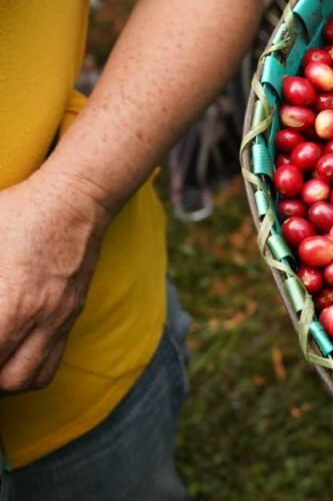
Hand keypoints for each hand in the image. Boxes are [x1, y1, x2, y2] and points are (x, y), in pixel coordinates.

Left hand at [0, 167, 110, 391]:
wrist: (77, 199)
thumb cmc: (17, 213)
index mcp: (9, 303)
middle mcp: (37, 318)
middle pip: (4, 378)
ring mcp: (59, 318)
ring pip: (28, 379)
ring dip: (2, 380)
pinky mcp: (72, 313)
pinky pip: (50, 362)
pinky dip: (25, 369)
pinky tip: (8, 352)